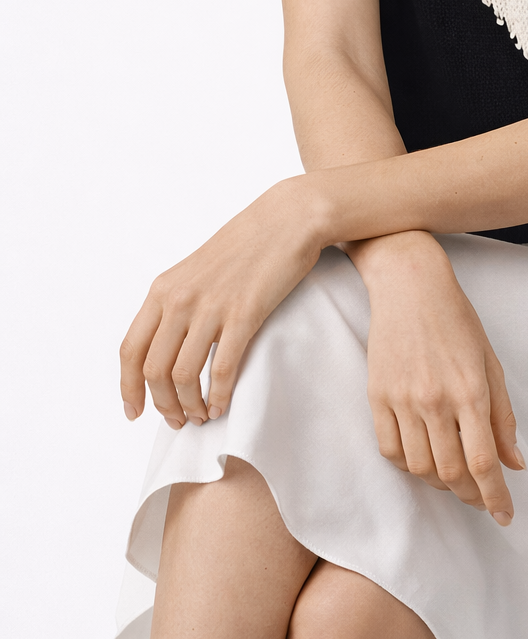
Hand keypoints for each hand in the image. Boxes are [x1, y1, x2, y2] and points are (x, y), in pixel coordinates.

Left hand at [119, 178, 323, 428]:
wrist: (287, 218)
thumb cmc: (247, 243)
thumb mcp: (196, 270)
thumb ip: (177, 303)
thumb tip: (168, 346)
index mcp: (163, 289)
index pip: (131, 349)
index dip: (128, 387)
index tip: (135, 411)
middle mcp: (179, 299)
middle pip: (154, 370)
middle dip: (163, 405)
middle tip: (177, 420)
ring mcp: (211, 306)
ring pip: (183, 376)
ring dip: (189, 406)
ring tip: (201, 416)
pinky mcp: (244, 313)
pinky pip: (221, 368)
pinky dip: (218, 395)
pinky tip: (222, 404)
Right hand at [353, 232, 524, 524]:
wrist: (409, 285)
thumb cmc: (457, 320)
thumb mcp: (491, 363)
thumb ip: (503, 416)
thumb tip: (514, 463)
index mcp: (470, 391)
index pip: (483, 462)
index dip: (495, 496)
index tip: (504, 515)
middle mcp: (436, 400)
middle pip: (452, 472)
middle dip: (471, 495)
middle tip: (481, 500)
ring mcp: (402, 399)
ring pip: (419, 468)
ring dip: (440, 483)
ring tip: (454, 478)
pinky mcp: (377, 395)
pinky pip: (390, 450)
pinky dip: (408, 464)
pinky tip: (422, 458)